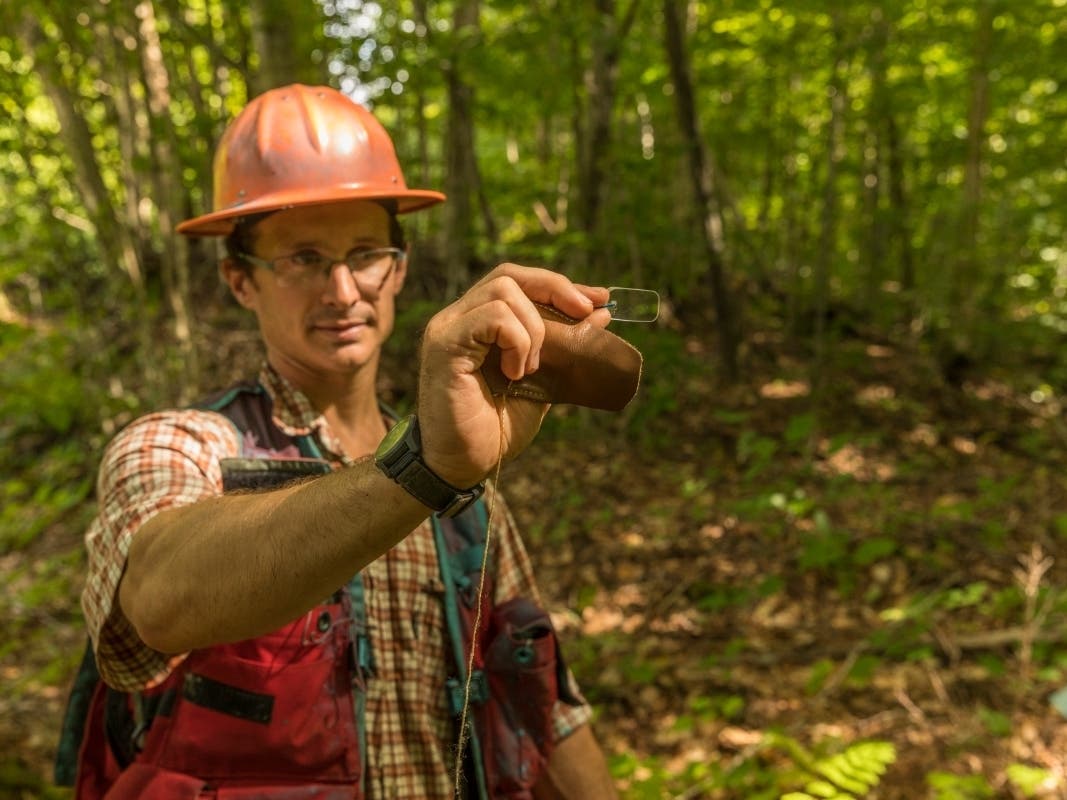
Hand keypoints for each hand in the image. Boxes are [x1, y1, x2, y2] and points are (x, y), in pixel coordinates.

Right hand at [416, 264, 609, 486]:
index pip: (517, 281)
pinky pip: (493, 317)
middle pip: (509, 275)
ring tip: (531, 369)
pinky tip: (516, 374)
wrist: (462, 465)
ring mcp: (448, 328)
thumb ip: (565, 349)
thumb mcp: (543, 382)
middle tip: (583, 314)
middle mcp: (458, 317)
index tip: (598, 299)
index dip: (558, 285)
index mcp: (477, 322)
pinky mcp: (444, 344)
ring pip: (503, 291)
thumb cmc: (495, 429)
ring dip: (533, 329)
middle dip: (554, 289)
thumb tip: (601, 315)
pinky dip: (517, 341)